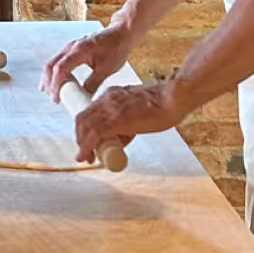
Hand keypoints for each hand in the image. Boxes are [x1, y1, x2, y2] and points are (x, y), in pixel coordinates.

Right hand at [40, 22, 134, 103]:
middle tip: (54, 99)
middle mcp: (71, 47)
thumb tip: (83, 99)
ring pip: (53, 63)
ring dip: (50, 78)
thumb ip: (93, 84)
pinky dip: (55, 73)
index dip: (55, 85)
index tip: (57, 99)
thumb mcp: (107, 69)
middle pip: (50, 65)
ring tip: (53, 93)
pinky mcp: (73, 49)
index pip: (60, 69)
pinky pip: (59, 61)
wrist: (122, 33)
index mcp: (79, 51)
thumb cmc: (116, 48)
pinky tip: (60, 83)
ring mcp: (71, 47)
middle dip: (48, 83)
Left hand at [69, 79, 195, 163]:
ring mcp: (110, 108)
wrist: (173, 98)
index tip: (86, 141)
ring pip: (84, 126)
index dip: (84, 128)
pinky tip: (85, 156)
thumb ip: (127, 121)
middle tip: (85, 152)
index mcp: (111, 95)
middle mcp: (107, 99)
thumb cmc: (163, 104)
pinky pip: (94, 134)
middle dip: (80, 137)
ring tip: (86, 157)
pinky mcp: (116, 120)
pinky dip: (85, 146)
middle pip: (82, 119)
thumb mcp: (137, 109)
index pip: (89, 111)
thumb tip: (119, 138)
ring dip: (82, 144)